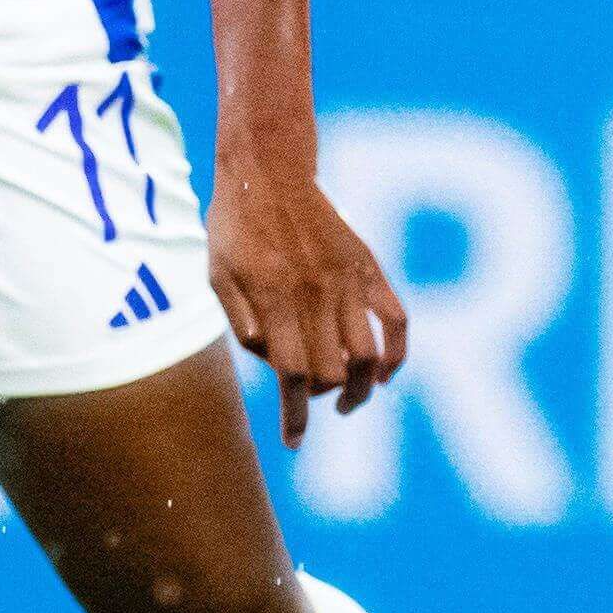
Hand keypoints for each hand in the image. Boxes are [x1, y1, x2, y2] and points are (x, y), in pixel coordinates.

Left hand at [208, 155, 405, 446]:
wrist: (269, 170)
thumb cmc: (233, 225)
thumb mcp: (216, 273)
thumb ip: (239, 319)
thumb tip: (266, 360)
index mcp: (275, 299)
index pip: (293, 375)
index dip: (295, 415)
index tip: (294, 442)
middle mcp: (316, 295)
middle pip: (331, 372)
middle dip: (319, 399)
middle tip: (307, 399)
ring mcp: (347, 282)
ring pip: (367, 356)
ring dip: (359, 388)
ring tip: (347, 401)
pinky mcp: (369, 269)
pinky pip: (396, 321)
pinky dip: (395, 355)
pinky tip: (383, 375)